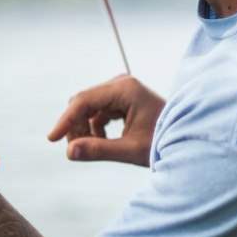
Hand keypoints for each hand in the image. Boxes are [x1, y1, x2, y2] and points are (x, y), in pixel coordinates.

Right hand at [48, 75, 164, 166]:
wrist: (184, 138)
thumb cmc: (163, 143)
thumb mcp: (131, 150)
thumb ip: (99, 150)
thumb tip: (69, 152)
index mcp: (126, 89)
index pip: (84, 100)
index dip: (66, 120)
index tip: (52, 139)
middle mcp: (121, 84)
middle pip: (83, 102)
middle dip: (75, 126)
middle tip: (78, 150)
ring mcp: (121, 90)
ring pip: (88, 107)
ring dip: (84, 128)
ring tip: (93, 147)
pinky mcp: (120, 99)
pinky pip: (97, 111)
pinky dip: (94, 127)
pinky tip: (102, 141)